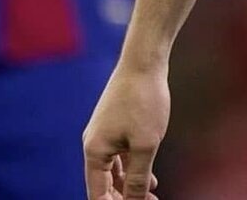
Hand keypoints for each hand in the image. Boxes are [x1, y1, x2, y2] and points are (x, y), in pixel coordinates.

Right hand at [83, 62, 169, 199]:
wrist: (144, 60)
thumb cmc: (144, 99)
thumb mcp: (145, 143)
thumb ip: (138, 177)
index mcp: (94, 152)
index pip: (98, 194)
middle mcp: (94, 144)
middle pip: (105, 184)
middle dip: (124, 198)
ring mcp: (104, 133)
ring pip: (114, 171)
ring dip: (131, 185)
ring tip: (152, 196)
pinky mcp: (115, 124)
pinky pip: (121, 155)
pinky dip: (133, 167)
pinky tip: (150, 176)